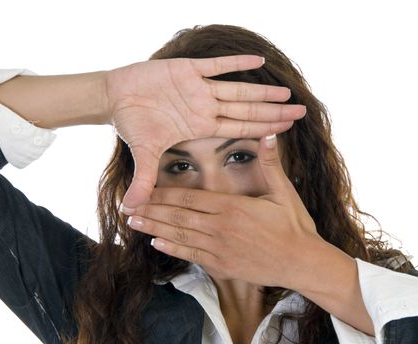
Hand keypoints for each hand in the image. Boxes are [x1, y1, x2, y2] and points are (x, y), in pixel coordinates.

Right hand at [106, 55, 306, 210]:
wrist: (115, 98)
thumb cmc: (132, 124)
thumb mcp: (144, 153)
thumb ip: (145, 179)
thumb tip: (132, 210)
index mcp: (201, 126)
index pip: (240, 128)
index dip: (264, 128)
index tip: (288, 129)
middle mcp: (205, 107)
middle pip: (248, 110)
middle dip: (274, 111)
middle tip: (302, 111)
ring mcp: (199, 87)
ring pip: (238, 88)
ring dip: (262, 90)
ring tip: (288, 92)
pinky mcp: (187, 68)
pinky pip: (216, 63)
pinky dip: (235, 62)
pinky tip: (258, 59)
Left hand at [126, 134, 322, 287]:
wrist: (302, 263)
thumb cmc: (294, 225)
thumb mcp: (284, 191)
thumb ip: (270, 164)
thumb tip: (268, 135)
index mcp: (232, 207)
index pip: (189, 198)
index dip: (164, 194)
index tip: (145, 191)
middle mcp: (220, 228)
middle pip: (178, 217)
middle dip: (151, 211)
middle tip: (128, 207)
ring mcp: (219, 249)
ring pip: (179, 236)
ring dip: (154, 229)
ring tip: (133, 224)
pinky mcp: (222, 266)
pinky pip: (191, 256)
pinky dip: (172, 249)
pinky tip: (157, 243)